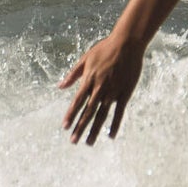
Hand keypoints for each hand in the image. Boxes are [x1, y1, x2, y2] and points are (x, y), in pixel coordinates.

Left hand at [59, 30, 146, 144]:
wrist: (127, 43)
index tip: (65, 127)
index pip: (77, 101)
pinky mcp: (125, 93)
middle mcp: (99, 88)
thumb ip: (73, 74)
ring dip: (94, 130)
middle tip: (73, 141)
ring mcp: (112, 92)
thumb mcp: (86, 58)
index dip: (71, 115)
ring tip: (88, 143)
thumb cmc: (105, 48)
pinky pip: (119, 113)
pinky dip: (115, 125)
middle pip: (88, 112)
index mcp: (89, 80)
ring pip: (102, 115)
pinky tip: (111, 136)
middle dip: (80, 127)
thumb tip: (60, 86)